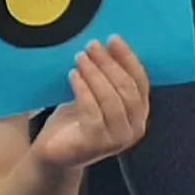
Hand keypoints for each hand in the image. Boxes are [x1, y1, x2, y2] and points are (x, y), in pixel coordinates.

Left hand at [30, 38, 150, 172]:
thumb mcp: (92, 97)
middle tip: (93, 45)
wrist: (53, 154)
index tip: (113, 39)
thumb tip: (103, 46)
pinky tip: (73, 75)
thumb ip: (104, 80)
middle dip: (110, 63)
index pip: (141, 82)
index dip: (128, 59)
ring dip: (96, 74)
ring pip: (112, 99)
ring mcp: (118, 138)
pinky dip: (84, 90)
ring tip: (80, 57)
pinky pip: (93, 111)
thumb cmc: (73, 123)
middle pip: (127, 88)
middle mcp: (135, 128)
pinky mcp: (97, 143)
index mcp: (139, 114)